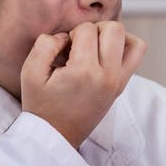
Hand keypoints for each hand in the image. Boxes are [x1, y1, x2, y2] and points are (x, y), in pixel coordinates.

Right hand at [20, 21, 146, 148]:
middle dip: (94, 30)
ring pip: (133, 41)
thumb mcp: (30, 73)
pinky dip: (124, 48)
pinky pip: (136, 56)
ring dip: (113, 38)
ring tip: (95, 49)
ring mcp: (118, 82)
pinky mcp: (121, 87)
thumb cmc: (41, 107)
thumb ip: (44, 45)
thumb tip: (64, 36)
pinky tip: (104, 55)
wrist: (56, 136)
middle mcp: (107, 76)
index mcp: (84, 72)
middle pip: (115, 29)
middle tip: (79, 46)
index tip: (62, 53)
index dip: (70, 34)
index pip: (86, 30)